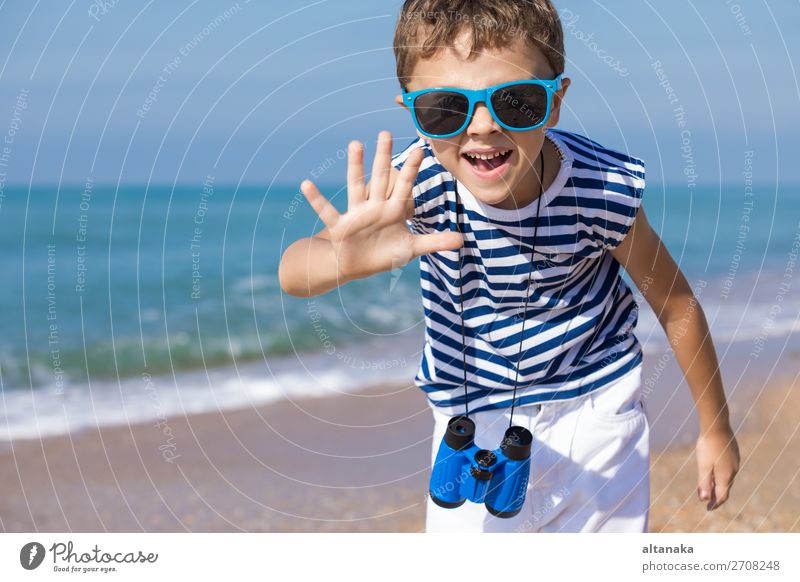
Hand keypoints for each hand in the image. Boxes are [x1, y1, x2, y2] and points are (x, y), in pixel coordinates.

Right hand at [300, 131, 462, 280]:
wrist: (354, 265)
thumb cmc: (382, 254)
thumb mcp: (410, 249)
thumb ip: (435, 242)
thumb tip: (463, 240)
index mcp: (392, 210)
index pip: (404, 186)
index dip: (411, 170)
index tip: (420, 150)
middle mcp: (374, 207)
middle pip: (380, 178)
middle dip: (383, 157)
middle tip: (386, 132)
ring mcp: (356, 215)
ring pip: (355, 186)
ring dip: (355, 167)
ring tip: (354, 144)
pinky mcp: (340, 227)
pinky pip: (327, 212)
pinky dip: (316, 200)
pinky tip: (307, 184)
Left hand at [695, 426, 739, 510]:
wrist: (717, 426)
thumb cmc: (708, 446)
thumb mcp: (703, 466)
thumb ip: (704, 483)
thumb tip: (704, 499)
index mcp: (726, 476)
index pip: (722, 496)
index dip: (715, 503)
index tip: (708, 509)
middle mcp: (733, 470)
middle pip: (726, 487)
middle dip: (717, 495)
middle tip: (708, 501)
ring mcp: (735, 462)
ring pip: (728, 478)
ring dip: (720, 485)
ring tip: (712, 488)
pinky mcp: (734, 454)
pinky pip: (729, 469)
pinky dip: (722, 474)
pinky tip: (717, 471)